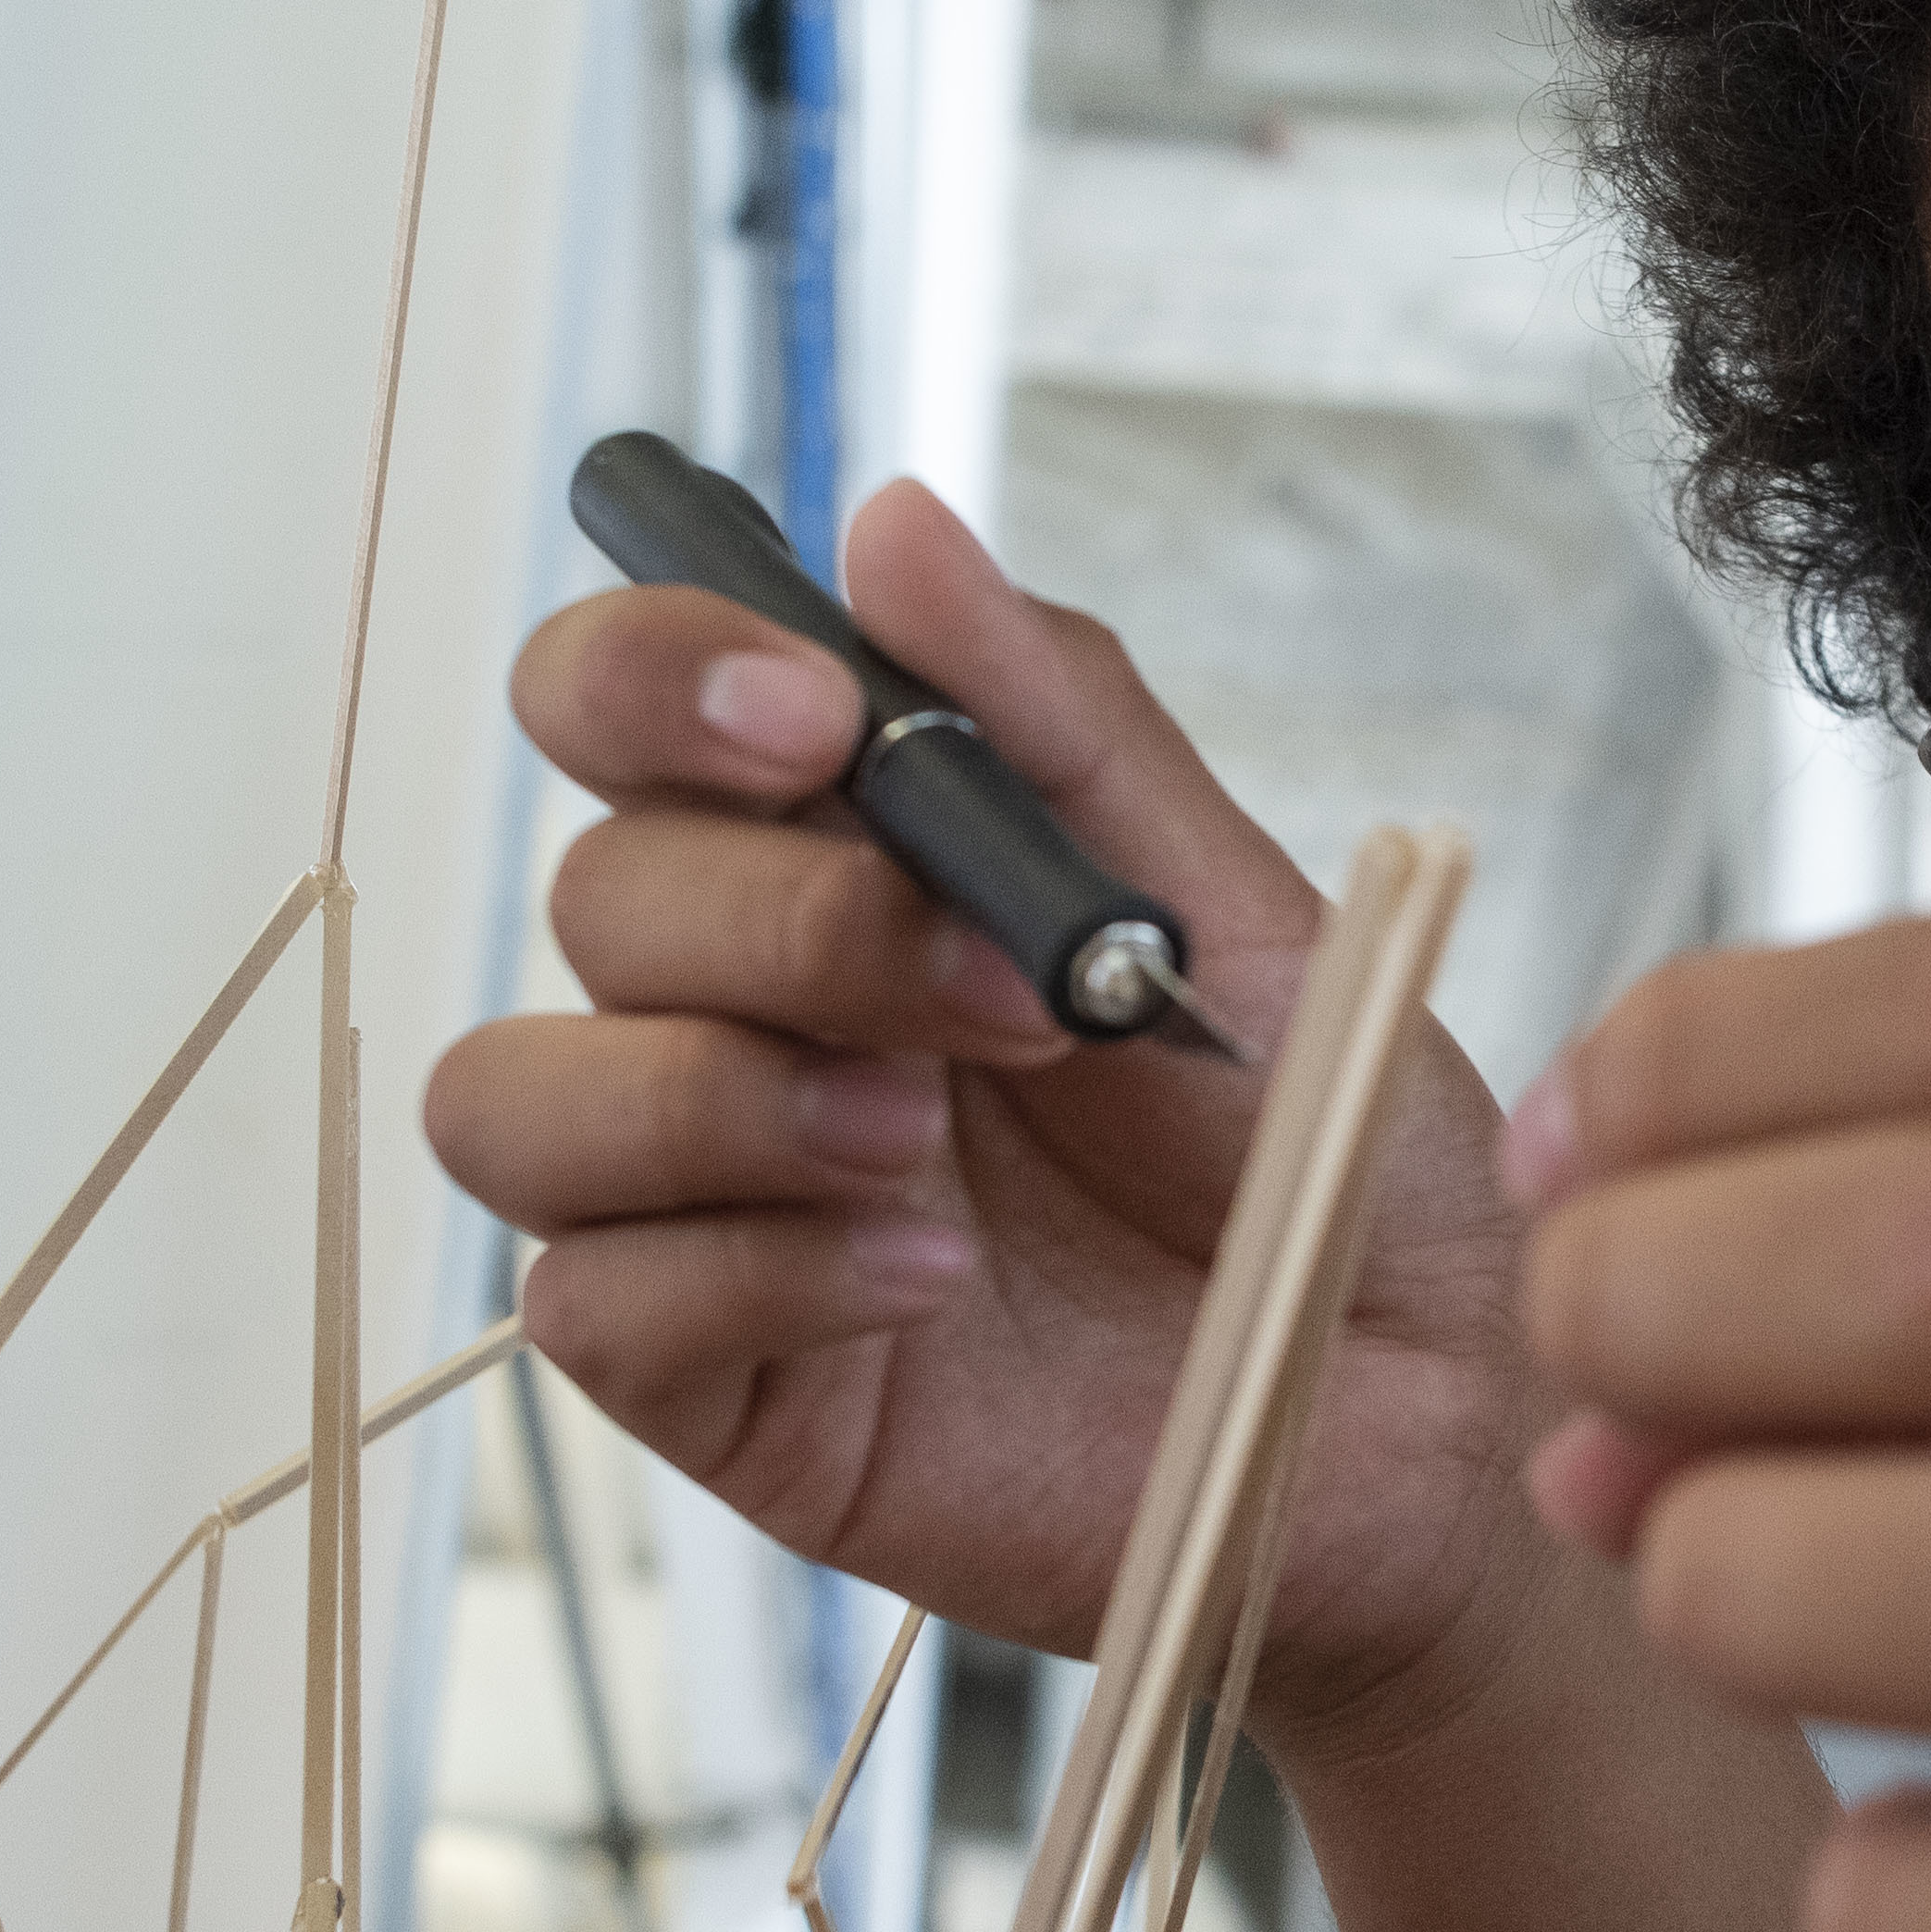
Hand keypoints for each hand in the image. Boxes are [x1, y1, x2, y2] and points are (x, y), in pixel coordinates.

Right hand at [424, 480, 1548, 1744]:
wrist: (1417, 1412)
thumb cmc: (1329, 1156)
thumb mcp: (1235, 911)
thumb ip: (1057, 723)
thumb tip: (891, 518)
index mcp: (845, 862)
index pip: (619, 710)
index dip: (650, 676)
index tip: (805, 712)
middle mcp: (747, 1016)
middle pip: (595, 895)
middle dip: (786, 920)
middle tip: (1002, 994)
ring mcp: (715, 1202)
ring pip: (513, 1100)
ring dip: (710, 1095)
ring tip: (918, 1140)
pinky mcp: (723, 1380)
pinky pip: (593, 1303)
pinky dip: (756, 1267)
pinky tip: (928, 1284)